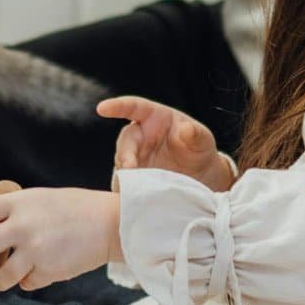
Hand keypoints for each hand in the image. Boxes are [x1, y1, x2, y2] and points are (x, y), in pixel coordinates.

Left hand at [0, 186, 121, 291]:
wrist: (111, 223)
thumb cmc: (76, 209)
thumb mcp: (40, 198)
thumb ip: (15, 212)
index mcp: (18, 203)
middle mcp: (21, 226)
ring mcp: (34, 251)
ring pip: (1, 276)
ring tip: (3, 277)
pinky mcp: (47, 271)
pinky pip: (27, 283)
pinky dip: (30, 280)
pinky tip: (42, 269)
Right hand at [100, 96, 234, 191]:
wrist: (201, 177)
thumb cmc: (198, 149)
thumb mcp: (203, 139)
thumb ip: (195, 133)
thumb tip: (186, 129)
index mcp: (153, 117)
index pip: (133, 107)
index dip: (117, 106)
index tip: (102, 109)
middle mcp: (140, 136)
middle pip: (125, 141)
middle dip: (125, 155)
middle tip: (129, 170)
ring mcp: (135, 157)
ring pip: (122, 164)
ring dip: (125, 175)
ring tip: (135, 188)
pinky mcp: (134, 177)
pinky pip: (125, 182)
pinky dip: (127, 189)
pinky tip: (132, 198)